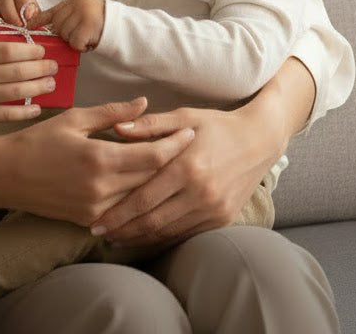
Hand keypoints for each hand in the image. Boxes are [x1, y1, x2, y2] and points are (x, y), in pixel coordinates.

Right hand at [0, 24, 58, 128]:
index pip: (9, 50)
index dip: (29, 49)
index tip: (41, 49)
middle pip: (18, 70)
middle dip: (41, 68)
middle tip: (54, 66)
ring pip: (17, 92)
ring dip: (38, 87)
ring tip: (51, 83)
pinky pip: (7, 114)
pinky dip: (24, 112)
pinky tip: (37, 108)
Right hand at [0, 99, 196, 226]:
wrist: (7, 175)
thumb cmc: (39, 140)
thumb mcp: (75, 119)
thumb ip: (112, 113)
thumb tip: (144, 104)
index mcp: (100, 158)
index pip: (152, 155)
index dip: (175, 144)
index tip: (192, 132)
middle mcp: (103, 187)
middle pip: (153, 178)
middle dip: (175, 163)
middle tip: (194, 149)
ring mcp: (97, 208)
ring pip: (142, 197)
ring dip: (160, 183)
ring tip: (179, 168)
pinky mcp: (89, 220)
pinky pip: (125, 211)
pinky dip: (139, 199)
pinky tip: (151, 188)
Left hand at [33, 0, 104, 50]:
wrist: (121, 26)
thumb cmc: (100, 23)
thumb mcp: (82, 14)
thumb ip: (67, 17)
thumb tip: (49, 29)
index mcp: (74, 2)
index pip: (52, 11)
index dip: (38, 20)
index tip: (27, 27)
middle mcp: (77, 5)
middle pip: (57, 25)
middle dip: (65, 34)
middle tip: (79, 34)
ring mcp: (82, 15)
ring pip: (65, 34)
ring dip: (74, 40)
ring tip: (86, 37)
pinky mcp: (87, 27)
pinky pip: (75, 42)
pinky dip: (81, 46)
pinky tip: (90, 42)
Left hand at [90, 93, 286, 246]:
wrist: (260, 140)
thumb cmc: (216, 125)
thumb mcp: (183, 116)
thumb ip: (149, 125)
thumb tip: (115, 129)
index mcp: (187, 166)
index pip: (143, 198)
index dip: (117, 213)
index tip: (95, 220)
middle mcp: (200, 192)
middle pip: (152, 220)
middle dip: (123, 230)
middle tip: (98, 233)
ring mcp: (213, 209)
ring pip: (168, 231)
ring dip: (140, 238)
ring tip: (116, 239)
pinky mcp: (222, 219)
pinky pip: (186, 234)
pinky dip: (163, 238)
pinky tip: (145, 237)